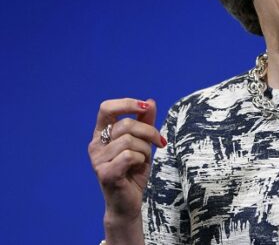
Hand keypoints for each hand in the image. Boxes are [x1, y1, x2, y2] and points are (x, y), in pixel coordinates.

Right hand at [88, 98, 165, 234]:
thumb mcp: (142, 143)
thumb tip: (150, 101)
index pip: (106, 108)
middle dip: (148, 131)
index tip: (144, 107)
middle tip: (159, 141)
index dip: (126, 103)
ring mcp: (97, 160)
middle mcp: (95, 145)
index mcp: (101, 134)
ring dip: (145, 149)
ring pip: (129, 141)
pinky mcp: (105, 173)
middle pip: (126, 124)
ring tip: (143, 159)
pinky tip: (137, 167)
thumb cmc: (134, 171)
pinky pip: (129, 156)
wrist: (129, 202)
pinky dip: (140, 160)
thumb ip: (145, 122)